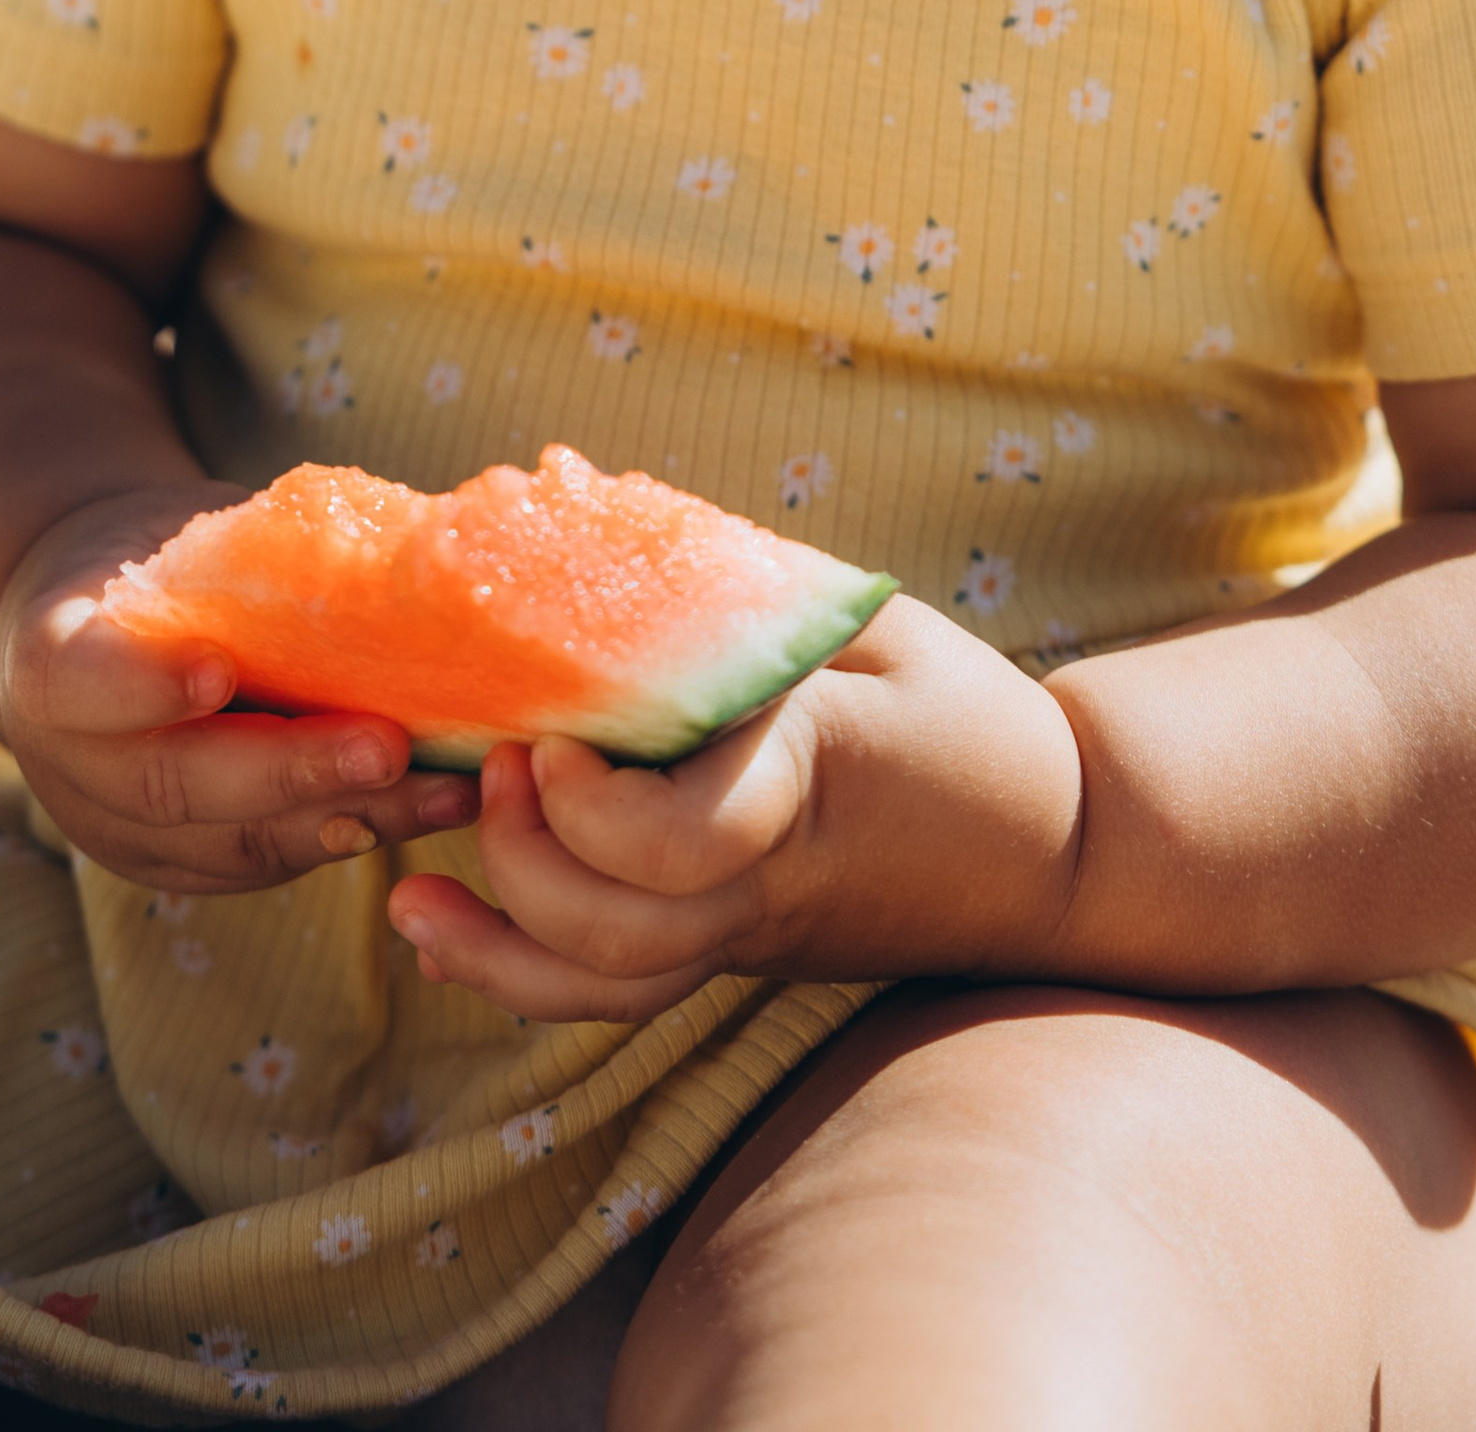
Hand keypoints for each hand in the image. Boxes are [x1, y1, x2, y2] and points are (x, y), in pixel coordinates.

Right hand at [0, 490, 480, 894]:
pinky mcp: (183, 868)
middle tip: (387, 748)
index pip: (81, 682)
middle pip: (176, 784)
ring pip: (237, 843)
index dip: (143, 686)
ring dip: (352, 819)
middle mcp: (74, 766)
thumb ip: (250, 556)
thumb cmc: (154, 560)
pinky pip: (269, 862)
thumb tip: (402, 552)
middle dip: (291, 772)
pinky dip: (353, 835)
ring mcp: (125, 835)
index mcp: (51, 660)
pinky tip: (432, 811)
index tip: (217, 670)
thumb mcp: (178, 532)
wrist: (90, 630)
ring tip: (450, 793)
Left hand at [385, 595, 1084, 1021]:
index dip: (597, 813)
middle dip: (529, 864)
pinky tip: (447, 930)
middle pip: (623, 934)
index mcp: (811, 785)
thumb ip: (732, 576)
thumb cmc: (965, 710)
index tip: (555, 739)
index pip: (688, 842)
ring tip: (411, 892)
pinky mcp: (736, 952)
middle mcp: (770, 882)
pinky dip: (524, 978)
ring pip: (610, 990)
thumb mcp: (868, 619)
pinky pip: (622, 994)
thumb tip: (566, 481)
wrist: (1064, 852)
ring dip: (498, 950)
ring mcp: (752, 934)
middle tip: (499, 765)